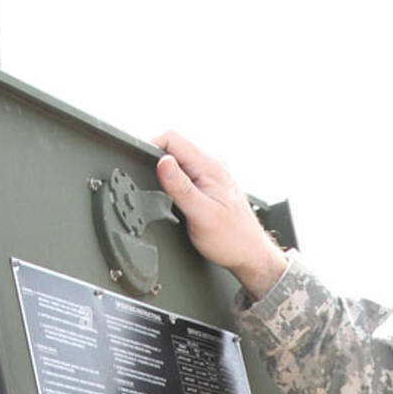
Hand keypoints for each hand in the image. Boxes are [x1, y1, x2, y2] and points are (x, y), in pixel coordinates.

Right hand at [151, 130, 288, 298]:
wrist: (251, 255)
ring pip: (180, 163)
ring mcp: (213, 174)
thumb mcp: (200, 214)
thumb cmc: (232, 240)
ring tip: (168, 198)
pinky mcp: (211, 185)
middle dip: (158, 164)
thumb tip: (163, 162)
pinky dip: (177, 184)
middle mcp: (213, 165)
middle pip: (174, 148)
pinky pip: (187, 175)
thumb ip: (180, 187)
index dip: (151, 147)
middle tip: (154, 189)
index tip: (141, 166)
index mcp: (210, 166)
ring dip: (168, 176)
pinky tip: (179, 202)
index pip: (172, 138)